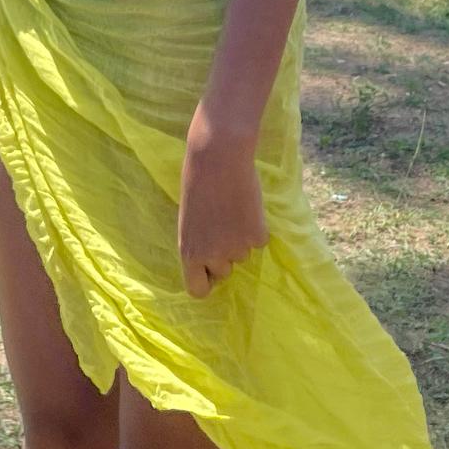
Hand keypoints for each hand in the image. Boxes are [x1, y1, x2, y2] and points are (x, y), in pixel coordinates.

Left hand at [177, 108, 267, 297]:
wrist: (218, 158)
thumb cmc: (197, 183)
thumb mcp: (189, 221)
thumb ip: (198, 244)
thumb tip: (210, 261)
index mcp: (189, 253)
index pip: (198, 290)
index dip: (206, 280)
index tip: (209, 271)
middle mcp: (213, 256)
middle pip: (224, 271)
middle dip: (225, 254)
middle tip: (222, 225)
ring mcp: (237, 248)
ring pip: (243, 254)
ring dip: (240, 238)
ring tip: (232, 210)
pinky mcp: (257, 236)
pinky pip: (259, 240)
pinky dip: (256, 227)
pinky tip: (246, 206)